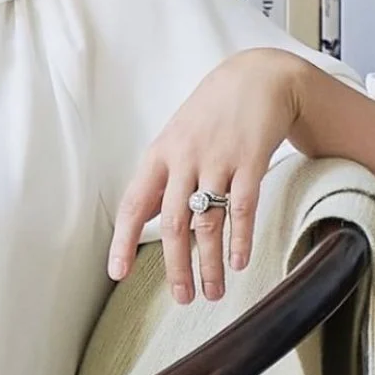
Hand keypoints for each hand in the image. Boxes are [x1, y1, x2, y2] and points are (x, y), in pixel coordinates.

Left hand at [106, 48, 305, 302]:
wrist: (257, 77)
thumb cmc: (210, 113)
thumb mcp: (176, 138)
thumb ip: (162, 178)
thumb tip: (145, 219)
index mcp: (159, 155)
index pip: (135, 204)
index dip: (124, 240)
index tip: (118, 273)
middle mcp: (185, 159)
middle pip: (174, 223)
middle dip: (176, 266)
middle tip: (182, 298)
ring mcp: (218, 159)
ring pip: (209, 221)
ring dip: (211, 262)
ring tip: (213, 292)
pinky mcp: (251, 160)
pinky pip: (244, 207)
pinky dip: (241, 238)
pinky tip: (239, 262)